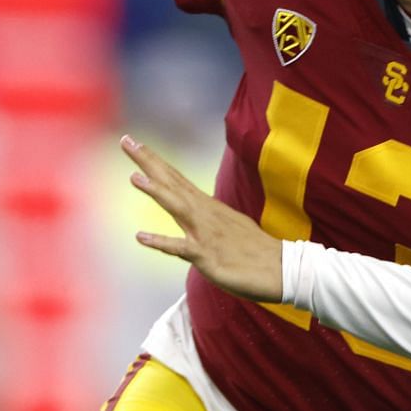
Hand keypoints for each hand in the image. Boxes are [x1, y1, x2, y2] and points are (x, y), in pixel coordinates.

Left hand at [124, 135, 283, 302]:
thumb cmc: (256, 251)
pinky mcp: (207, 256)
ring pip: (177, 207)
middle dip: (149, 162)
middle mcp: (205, 214)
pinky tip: (141, 237)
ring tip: (134, 177)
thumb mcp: (229, 226)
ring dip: (156, 191)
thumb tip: (199, 210)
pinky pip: (180, 249)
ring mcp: (206, 233)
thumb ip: (209, 218)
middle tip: (127, 141)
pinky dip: (160, 242)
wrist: (283, 269)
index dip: (155, 162)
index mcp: (207, 207)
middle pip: (173, 183)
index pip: (177, 178)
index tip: (135, 144)